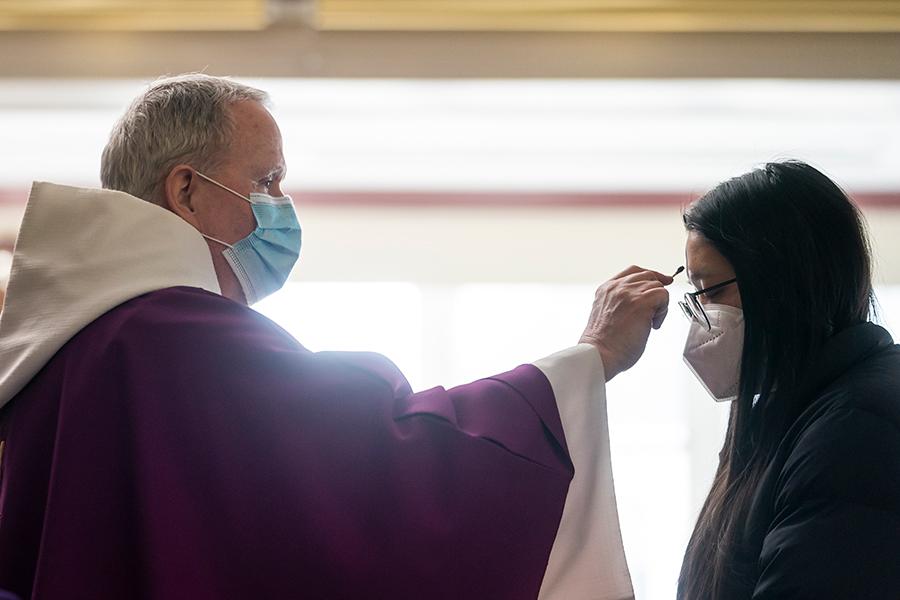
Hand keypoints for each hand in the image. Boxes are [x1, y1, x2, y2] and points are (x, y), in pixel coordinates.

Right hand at [579, 265, 672, 380]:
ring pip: (657, 286)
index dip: (649, 276)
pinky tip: (653, 324)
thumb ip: (619, 303)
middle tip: (661, 306)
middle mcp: (617, 287)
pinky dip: (663, 311)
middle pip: (647, 275)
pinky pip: (663, 295)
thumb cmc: (603, 344)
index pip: (632, 271)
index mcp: (606, 289)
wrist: (599, 354)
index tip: (661, 281)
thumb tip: (641, 305)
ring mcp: (629, 293)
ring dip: (659, 305)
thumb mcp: (605, 314)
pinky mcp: (642, 302)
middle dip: (658, 288)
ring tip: (650, 323)